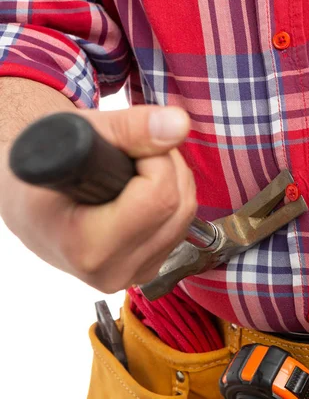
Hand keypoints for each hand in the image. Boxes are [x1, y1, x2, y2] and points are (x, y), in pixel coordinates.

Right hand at [0, 105, 196, 292]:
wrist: (31, 207)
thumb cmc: (46, 169)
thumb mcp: (75, 136)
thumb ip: (130, 128)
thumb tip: (179, 125)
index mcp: (89, 248)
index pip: (160, 196)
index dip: (155, 158)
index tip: (129, 145)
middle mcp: (115, 271)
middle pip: (178, 205)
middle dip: (167, 165)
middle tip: (134, 150)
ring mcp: (135, 276)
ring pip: (186, 214)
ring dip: (174, 178)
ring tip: (136, 166)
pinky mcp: (148, 271)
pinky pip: (183, 225)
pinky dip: (173, 196)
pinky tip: (142, 187)